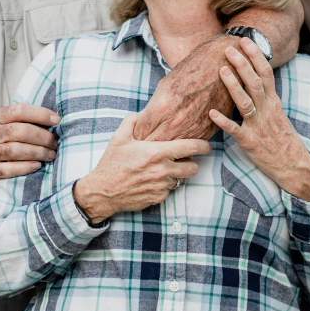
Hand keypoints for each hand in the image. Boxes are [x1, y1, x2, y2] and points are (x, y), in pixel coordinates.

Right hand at [0, 103, 60, 184]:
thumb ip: (11, 120)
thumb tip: (44, 119)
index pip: (19, 111)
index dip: (40, 113)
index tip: (56, 119)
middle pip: (22, 132)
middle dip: (44, 137)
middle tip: (56, 142)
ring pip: (18, 150)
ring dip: (39, 152)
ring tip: (51, 154)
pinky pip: (10, 169)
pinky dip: (26, 167)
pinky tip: (37, 165)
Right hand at [73, 113, 211, 222]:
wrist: (103, 191)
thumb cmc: (111, 163)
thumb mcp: (118, 137)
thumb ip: (132, 121)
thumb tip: (142, 112)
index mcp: (156, 152)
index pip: (190, 148)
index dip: (203, 146)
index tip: (207, 145)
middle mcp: (163, 170)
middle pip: (193, 167)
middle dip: (191, 162)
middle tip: (182, 158)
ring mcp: (162, 186)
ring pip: (181, 179)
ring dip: (176, 174)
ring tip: (162, 168)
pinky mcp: (159, 198)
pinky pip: (170, 190)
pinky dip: (165, 184)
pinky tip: (151, 179)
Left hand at [134, 36, 233, 140]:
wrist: (218, 67)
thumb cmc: (189, 72)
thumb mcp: (164, 86)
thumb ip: (153, 108)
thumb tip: (144, 122)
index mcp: (162, 107)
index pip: (141, 132)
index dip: (137, 134)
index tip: (137, 134)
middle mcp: (176, 121)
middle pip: (153, 144)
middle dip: (148, 143)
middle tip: (145, 141)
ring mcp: (192, 129)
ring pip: (172, 148)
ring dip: (165, 146)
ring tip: (161, 142)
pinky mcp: (206, 132)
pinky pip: (189, 145)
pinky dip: (183, 143)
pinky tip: (180, 138)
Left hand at [208, 37, 309, 202]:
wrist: (295, 167)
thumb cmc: (282, 139)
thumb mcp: (276, 114)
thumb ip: (264, 97)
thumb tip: (251, 78)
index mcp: (273, 102)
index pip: (266, 74)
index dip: (256, 56)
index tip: (246, 40)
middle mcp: (267, 111)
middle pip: (256, 83)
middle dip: (243, 65)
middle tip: (229, 49)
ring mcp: (258, 126)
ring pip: (246, 102)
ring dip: (233, 86)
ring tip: (221, 70)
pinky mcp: (250, 142)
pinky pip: (236, 130)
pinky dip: (224, 122)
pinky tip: (211, 113)